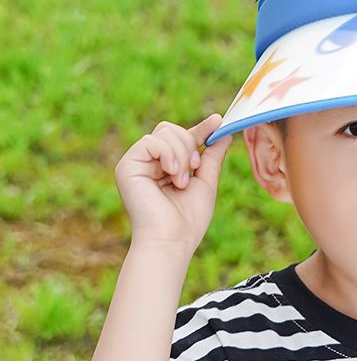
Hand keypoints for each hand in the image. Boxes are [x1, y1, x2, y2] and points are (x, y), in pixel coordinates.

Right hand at [114, 114, 232, 255]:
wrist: (171, 240)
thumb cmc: (188, 219)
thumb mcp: (206, 183)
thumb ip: (212, 157)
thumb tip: (225, 132)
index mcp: (165, 167)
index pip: (182, 137)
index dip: (201, 128)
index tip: (219, 121)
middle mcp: (148, 163)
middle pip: (171, 128)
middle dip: (190, 144)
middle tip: (194, 169)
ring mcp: (136, 163)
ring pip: (164, 132)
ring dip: (182, 155)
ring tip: (181, 181)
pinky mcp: (126, 166)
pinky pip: (151, 141)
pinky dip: (169, 155)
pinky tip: (172, 176)